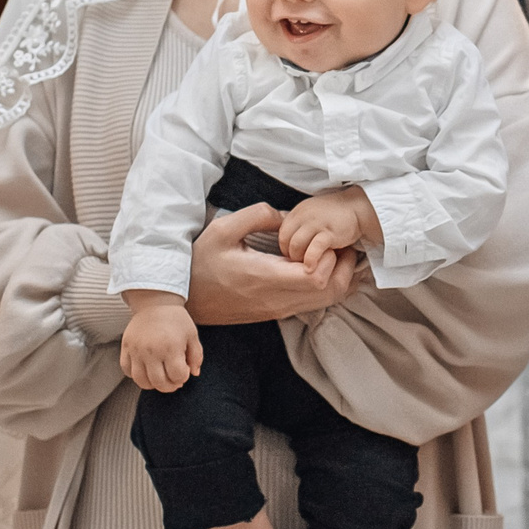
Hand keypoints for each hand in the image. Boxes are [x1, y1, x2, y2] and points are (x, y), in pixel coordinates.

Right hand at [120, 295, 203, 391]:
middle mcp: (151, 351)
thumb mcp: (192, 335)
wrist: (155, 302)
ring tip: (160, 376)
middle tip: (174, 378)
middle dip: (170, 385)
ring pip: (141, 381)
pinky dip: (136, 375)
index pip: (177, 376)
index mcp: (171, 347)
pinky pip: (127, 371)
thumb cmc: (176, 319)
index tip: (184, 369)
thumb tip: (194, 374)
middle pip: (160, 383)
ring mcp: (136, 350)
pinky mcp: (125, 347)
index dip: (183, 377)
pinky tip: (146, 368)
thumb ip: (196, 356)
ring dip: (153, 384)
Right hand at [186, 203, 362, 325]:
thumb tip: (287, 216)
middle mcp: (276, 299)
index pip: (316, 277)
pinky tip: (317, 267)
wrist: (184, 300)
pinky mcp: (275, 313)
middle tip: (340, 244)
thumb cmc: (200, 263)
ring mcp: (277, 309)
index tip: (324, 237)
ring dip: (337, 278)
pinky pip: (312, 305)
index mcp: (265, 277)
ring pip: (325, 302)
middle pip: (330, 293)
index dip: (329, 257)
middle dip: (344, 268)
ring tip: (333, 254)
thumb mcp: (223, 229)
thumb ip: (258, 216)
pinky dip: (324, 288)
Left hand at [278, 188, 378, 278]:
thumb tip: (287, 245)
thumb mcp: (311, 214)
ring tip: (307, 264)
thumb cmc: (334, 215)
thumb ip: (298, 226)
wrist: (358, 208)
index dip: (286, 248)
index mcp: (298, 212)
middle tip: (300, 262)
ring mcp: (316, 224)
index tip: (295, 256)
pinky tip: (312, 268)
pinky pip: (314, 249)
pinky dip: (310, 260)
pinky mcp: (329, 233)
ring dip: (299, 259)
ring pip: (296, 246)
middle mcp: (304, 216)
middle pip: (285, 241)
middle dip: (291, 255)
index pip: (282, 234)